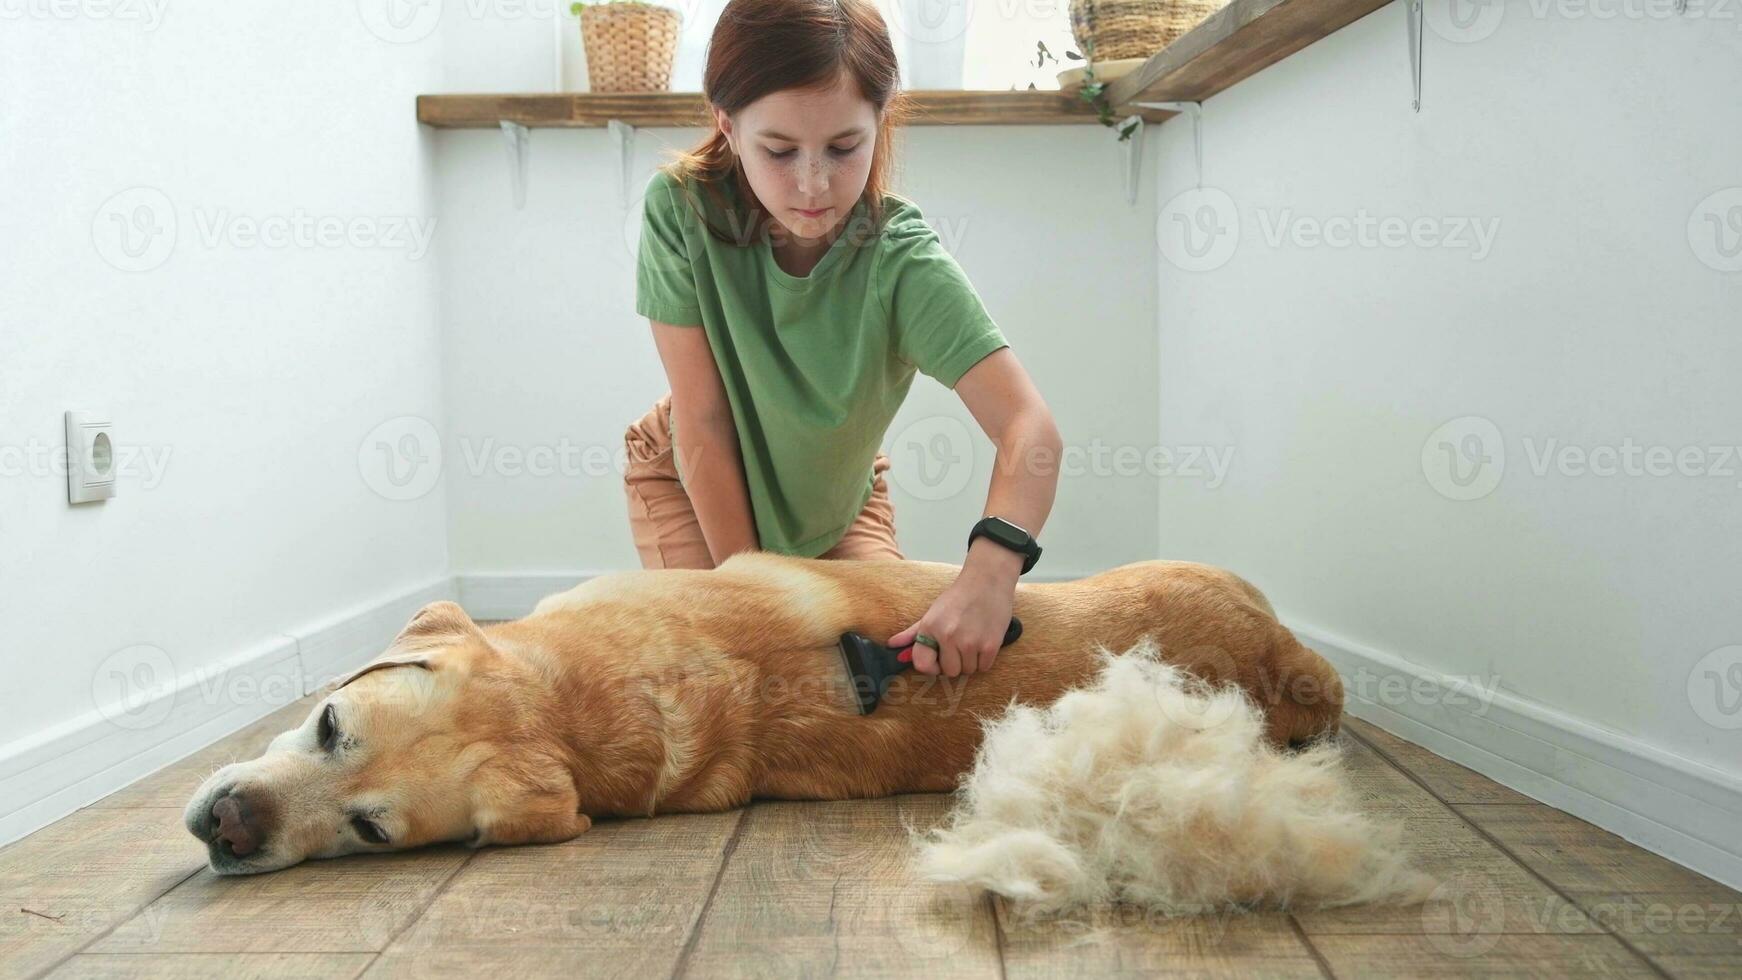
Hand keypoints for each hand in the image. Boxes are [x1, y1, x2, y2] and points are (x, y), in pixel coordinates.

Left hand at [887, 541, 1020, 677]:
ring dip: (971, 661)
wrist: (988, 581)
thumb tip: (891, 645)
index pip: (923, 665)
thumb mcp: (932, 612)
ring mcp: (970, 642)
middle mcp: (948, 637)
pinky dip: (984, 659)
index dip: (932, 666)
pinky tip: (983, 641)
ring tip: (972, 640)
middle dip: (955, 662)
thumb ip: (912, 633)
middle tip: (960, 645)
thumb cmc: (959, 597)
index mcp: (930, 628)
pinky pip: (984, 667)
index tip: (939, 659)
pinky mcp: (990, 645)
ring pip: (968, 670)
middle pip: (950, 672)